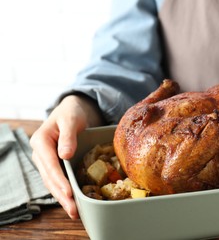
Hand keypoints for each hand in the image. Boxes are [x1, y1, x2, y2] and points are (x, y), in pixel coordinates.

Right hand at [30, 94, 104, 218]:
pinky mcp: (55, 164)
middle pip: (50, 178)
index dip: (59, 180)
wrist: (72, 111)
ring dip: (63, 198)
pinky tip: (74, 202)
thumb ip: (68, 136)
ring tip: (74, 211)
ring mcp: (46, 160)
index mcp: (41, 141)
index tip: (68, 193)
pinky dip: (65, 191)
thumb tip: (65, 155)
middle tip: (73, 210)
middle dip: (61, 195)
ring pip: (53, 183)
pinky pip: (59, 180)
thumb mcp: (71, 119)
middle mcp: (40, 153)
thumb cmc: (71, 112)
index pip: (50, 165)